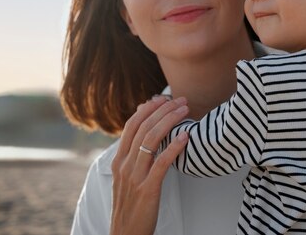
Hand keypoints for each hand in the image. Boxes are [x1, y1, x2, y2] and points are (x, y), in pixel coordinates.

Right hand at [109, 96, 189, 234]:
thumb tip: (147, 136)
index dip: (148, 108)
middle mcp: (124, 165)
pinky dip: (173, 146)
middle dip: (163, 110)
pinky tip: (185, 136)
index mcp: (118, 160)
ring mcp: (134, 177)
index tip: (164, 98)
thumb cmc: (131, 207)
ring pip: (151, 139)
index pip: (131, 125)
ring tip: (186, 111)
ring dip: (170, 121)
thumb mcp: (127, 179)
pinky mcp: (147, 189)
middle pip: (143, 127)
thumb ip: (135, 158)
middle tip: (182, 101)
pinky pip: (161, 162)